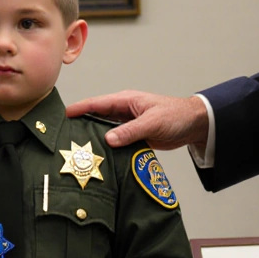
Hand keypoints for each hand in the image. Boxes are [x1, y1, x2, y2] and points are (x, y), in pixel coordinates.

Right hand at [65, 90, 208, 149]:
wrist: (194, 125)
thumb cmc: (176, 115)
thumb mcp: (152, 122)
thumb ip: (130, 130)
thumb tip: (108, 139)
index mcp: (126, 101)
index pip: (97, 103)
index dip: (80, 108)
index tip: (64, 115)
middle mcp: (124, 111)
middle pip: (97, 117)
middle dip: (81, 124)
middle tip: (64, 135)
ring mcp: (128, 124)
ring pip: (105, 130)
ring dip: (94, 138)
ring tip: (77, 148)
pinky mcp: (133, 136)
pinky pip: (116, 141)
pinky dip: (107, 147)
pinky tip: (99, 156)